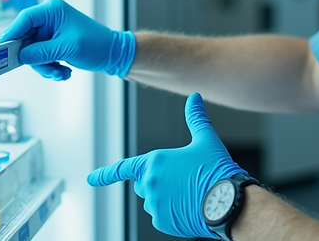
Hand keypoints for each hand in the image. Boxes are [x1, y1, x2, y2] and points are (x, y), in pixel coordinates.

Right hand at [0, 0, 135, 80]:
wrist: (112, 54)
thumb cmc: (96, 45)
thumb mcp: (66, 49)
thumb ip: (40, 52)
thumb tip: (20, 56)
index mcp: (52, 10)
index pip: (24, 19)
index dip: (12, 33)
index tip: (3, 48)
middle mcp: (49, 18)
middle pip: (26, 39)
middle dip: (36, 59)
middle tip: (49, 69)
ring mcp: (50, 31)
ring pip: (33, 52)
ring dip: (45, 66)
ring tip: (61, 73)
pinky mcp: (53, 42)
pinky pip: (41, 57)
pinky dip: (50, 67)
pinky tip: (64, 72)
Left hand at [88, 93, 246, 237]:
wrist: (228, 202)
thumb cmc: (217, 170)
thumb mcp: (206, 140)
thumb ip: (196, 118)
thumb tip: (195, 98)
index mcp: (155, 161)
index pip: (124, 168)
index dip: (105, 174)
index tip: (90, 179)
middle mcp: (150, 183)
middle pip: (144, 184)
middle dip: (157, 181)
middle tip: (183, 180)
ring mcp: (154, 204)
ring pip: (154, 201)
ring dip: (167, 198)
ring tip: (191, 194)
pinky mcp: (162, 221)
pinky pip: (162, 217)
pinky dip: (173, 213)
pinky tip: (190, 207)